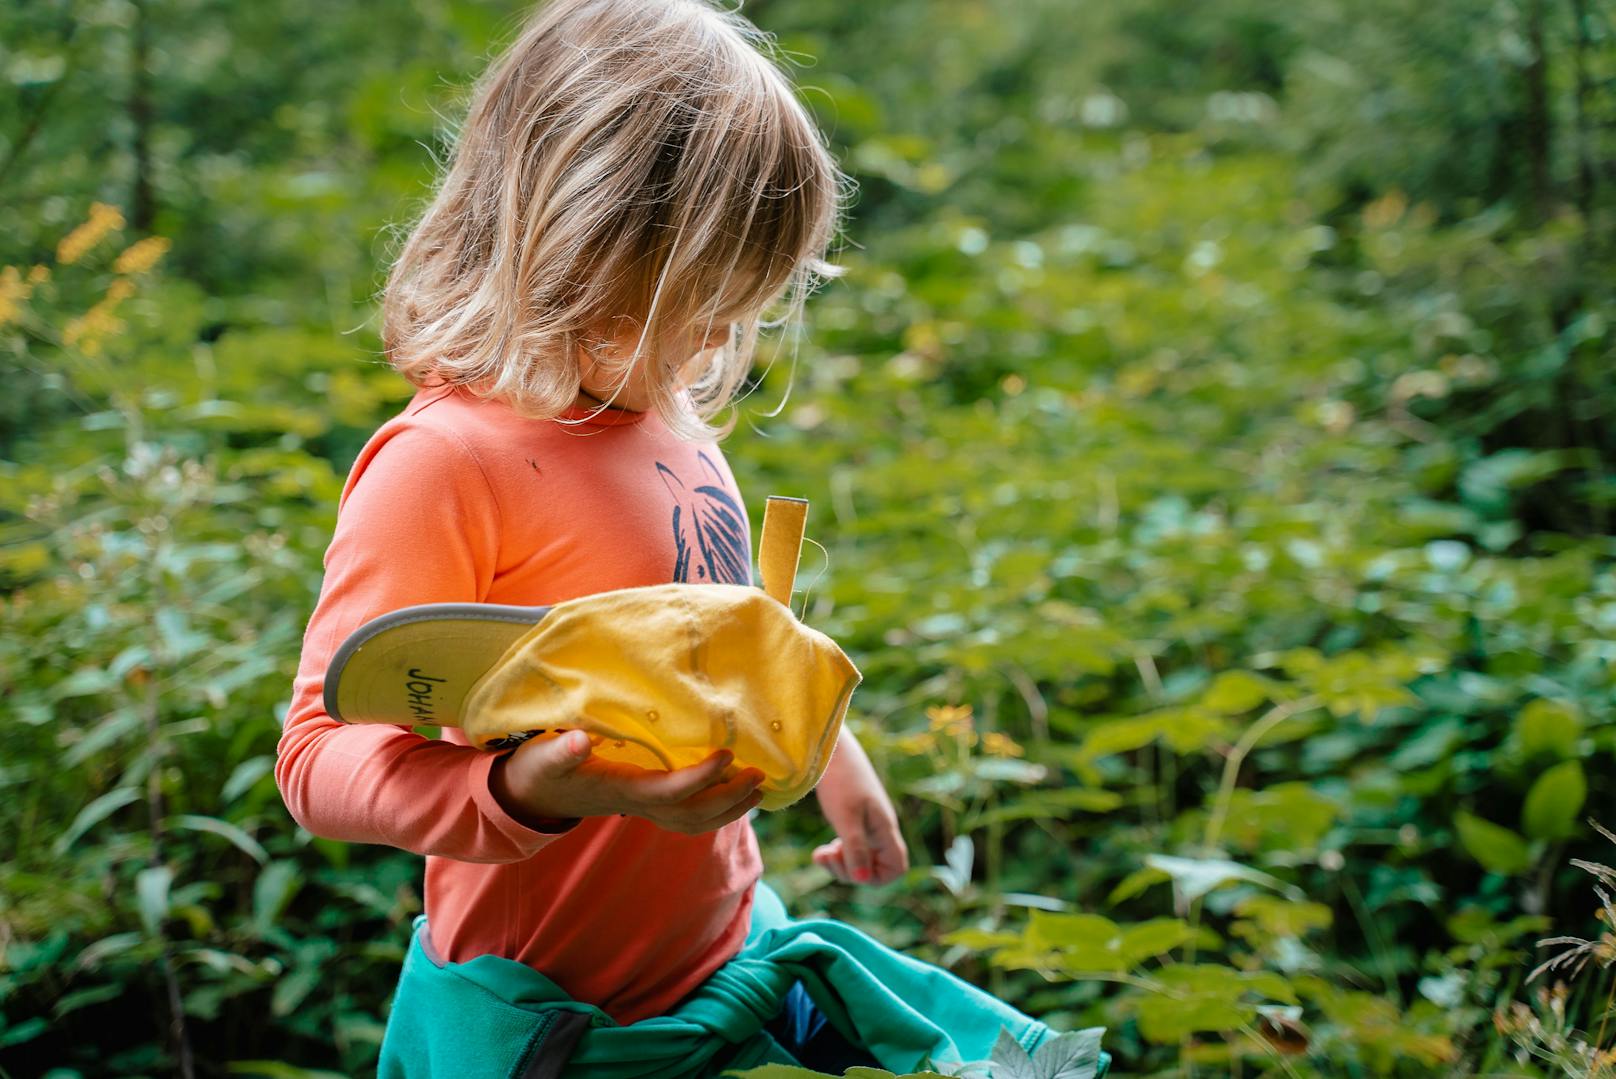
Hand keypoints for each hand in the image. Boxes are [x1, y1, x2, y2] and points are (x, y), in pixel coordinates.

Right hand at [490, 730, 764, 835]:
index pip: (672, 790)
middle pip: (693, 814)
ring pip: (695, 822)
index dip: (702, 776)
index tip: (729, 753)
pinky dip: (717, 809)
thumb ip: (561, 750)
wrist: (534, 792)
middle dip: (729, 799)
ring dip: (730, 809)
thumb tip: (580, 740)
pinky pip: (689, 815)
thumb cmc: (541, 768)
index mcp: (622, 789)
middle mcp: (638, 805)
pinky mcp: (647, 804)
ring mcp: (644, 809)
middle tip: (760, 775)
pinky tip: (736, 792)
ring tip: (760, 789)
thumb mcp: (543, 755)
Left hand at [812, 729, 907, 885]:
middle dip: (849, 870)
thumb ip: (855, 848)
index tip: (852, 868)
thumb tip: (863, 879)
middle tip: (825, 856)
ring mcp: (867, 824)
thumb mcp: (846, 817)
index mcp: (884, 829)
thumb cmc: (839, 780)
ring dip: (840, 863)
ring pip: (860, 859)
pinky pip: (850, 848)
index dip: (876, 877)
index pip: (896, 868)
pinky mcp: (854, 819)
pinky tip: (822, 849)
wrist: (829, 749)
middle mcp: (879, 829)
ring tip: (819, 853)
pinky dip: (836, 853)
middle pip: (875, 868)